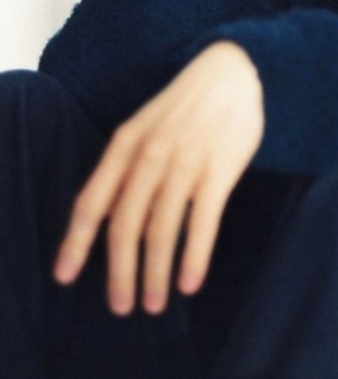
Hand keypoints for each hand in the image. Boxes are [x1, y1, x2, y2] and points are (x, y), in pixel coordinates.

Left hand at [53, 42, 263, 314]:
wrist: (233, 72)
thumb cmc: (186, 105)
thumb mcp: (144, 126)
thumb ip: (127, 168)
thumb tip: (113, 222)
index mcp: (125, 143)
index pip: (91, 201)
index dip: (74, 242)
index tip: (63, 278)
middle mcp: (150, 155)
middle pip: (125, 226)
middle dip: (119, 273)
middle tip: (122, 307)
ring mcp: (186, 163)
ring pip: (162, 231)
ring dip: (156, 274)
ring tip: (155, 304)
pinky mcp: (220, 170)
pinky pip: (203, 222)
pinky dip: (194, 257)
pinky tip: (190, 283)